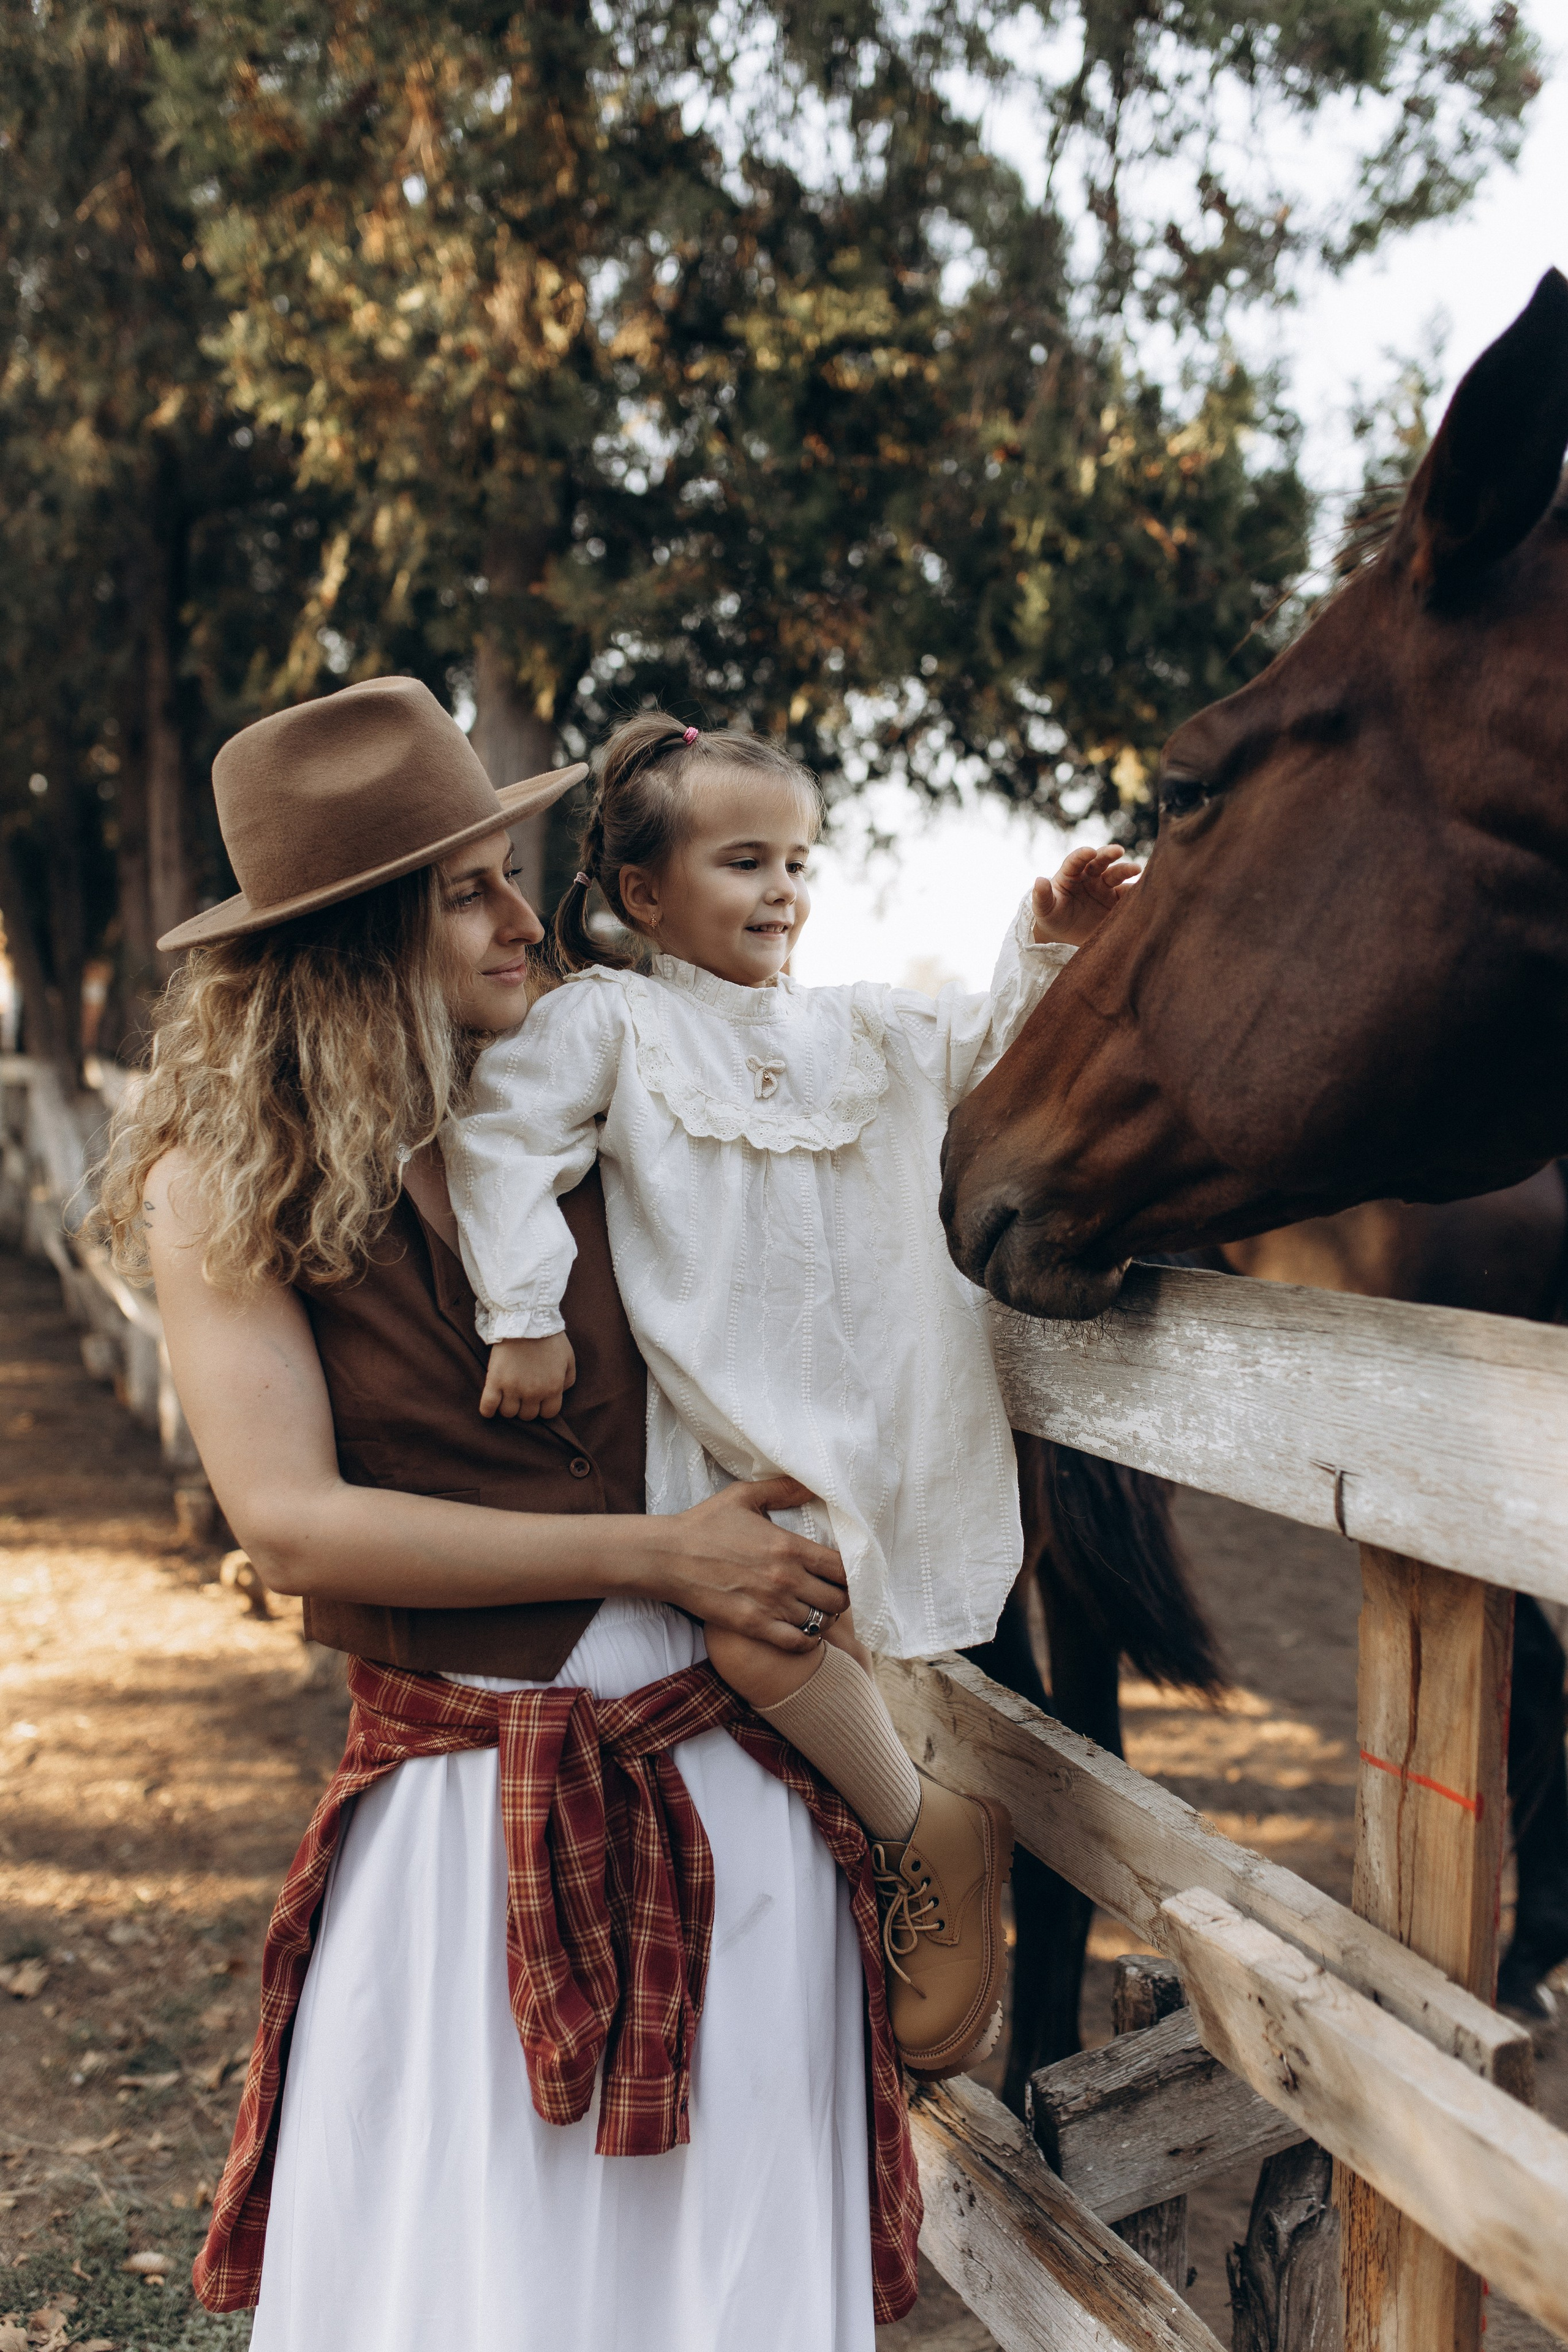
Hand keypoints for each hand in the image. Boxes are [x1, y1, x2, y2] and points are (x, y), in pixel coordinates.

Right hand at [481, 1333, 575, 1420]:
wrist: (526, 1319)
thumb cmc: (549, 1337)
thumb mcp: (568, 1358)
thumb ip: (568, 1380)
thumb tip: (560, 1393)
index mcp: (553, 1388)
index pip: (549, 1414)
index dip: (543, 1408)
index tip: (538, 1400)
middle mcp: (534, 1392)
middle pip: (528, 1415)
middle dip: (526, 1407)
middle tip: (522, 1394)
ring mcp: (513, 1388)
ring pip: (508, 1413)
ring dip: (508, 1407)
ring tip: (507, 1396)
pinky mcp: (495, 1381)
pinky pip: (488, 1407)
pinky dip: (487, 1410)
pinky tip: (490, 1407)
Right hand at [650, 1475, 849, 1653]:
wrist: (667, 1557)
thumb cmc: (704, 1524)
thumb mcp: (744, 1496)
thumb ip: (783, 1489)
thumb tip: (813, 1483)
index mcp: (789, 1546)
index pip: (842, 1567)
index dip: (851, 1573)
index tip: (844, 1573)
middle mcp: (786, 1578)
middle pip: (839, 1599)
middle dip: (841, 1597)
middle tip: (832, 1594)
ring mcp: (770, 1605)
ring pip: (820, 1622)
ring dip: (824, 1618)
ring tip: (816, 1611)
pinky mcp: (753, 1626)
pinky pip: (797, 1643)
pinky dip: (806, 1641)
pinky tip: (802, 1632)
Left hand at [1032, 844, 1140, 945]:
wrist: (1066, 934)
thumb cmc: (1052, 916)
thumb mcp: (1043, 909)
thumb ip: (1042, 896)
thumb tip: (1039, 880)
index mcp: (1070, 874)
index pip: (1075, 861)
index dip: (1082, 855)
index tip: (1089, 851)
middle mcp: (1089, 876)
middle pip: (1100, 861)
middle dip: (1108, 854)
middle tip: (1118, 850)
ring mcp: (1104, 887)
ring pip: (1117, 875)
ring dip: (1126, 870)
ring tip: (1137, 869)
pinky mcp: (1116, 901)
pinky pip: (1127, 894)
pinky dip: (1136, 892)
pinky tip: (1144, 890)